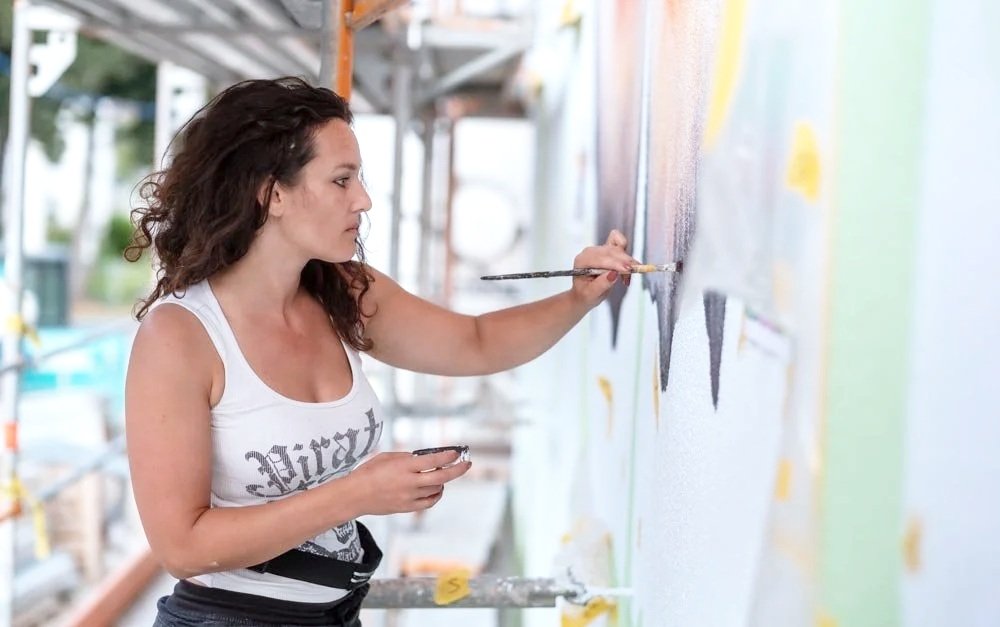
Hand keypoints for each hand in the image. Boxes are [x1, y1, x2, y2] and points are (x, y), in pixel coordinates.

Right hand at [346, 450, 471, 515]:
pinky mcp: (407, 507)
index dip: (448, 456)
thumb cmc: (369, 472)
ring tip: (441, 474)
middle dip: (458, 469)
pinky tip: (438, 489)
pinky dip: (437, 495)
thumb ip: (408, 457)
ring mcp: (409, 496)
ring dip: (443, 480)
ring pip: (436, 488)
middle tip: (467, 464)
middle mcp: (409, 482)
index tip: (456, 452)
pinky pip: (429, 502)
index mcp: (404, 466)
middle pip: (441, 476)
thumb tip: (425, 458)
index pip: (433, 460)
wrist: (355, 495)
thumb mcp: (388, 457)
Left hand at [570, 229, 636, 308]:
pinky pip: (618, 242)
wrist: (584, 294)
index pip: (600, 258)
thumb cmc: (585, 294)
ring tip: (628, 277)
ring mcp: (599, 250)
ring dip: (627, 261)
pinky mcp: (607, 250)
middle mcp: (590, 253)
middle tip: (635, 271)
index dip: (615, 263)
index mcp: (582, 261)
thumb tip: (614, 274)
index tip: (627, 270)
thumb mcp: (591, 294)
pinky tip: (628, 264)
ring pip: (617, 249)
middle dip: (624, 261)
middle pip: (610, 251)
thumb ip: (602, 284)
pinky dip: (625, 252)